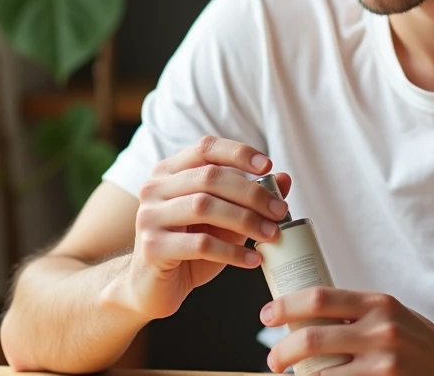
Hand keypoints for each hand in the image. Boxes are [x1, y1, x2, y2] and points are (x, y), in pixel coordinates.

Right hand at [110, 136, 290, 320]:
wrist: (151, 287)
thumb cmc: (190, 247)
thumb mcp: (223, 220)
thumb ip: (249, 198)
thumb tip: (284, 179)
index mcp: (170, 172)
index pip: (205, 148)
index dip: (238, 152)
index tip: (268, 165)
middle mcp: (155, 188)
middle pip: (210, 177)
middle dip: (251, 192)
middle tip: (280, 211)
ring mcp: (149, 216)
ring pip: (204, 206)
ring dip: (245, 220)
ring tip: (271, 234)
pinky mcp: (151, 248)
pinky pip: (199, 245)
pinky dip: (233, 251)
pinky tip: (253, 259)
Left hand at [262, 288, 433, 374]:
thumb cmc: (418, 340)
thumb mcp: (390, 313)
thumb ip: (355, 312)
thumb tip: (306, 314)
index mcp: (377, 302)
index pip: (319, 297)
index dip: (286, 305)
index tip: (267, 314)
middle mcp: (379, 329)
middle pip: (312, 336)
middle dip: (281, 350)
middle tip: (272, 358)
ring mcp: (382, 361)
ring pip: (321, 372)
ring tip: (291, 375)